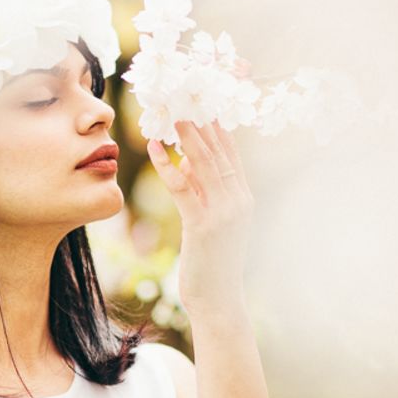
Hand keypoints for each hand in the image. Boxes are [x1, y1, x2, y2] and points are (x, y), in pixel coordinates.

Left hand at [145, 120, 253, 319]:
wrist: (218, 300)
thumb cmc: (212, 263)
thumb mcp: (211, 222)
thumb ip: (204, 191)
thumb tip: (188, 162)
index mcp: (244, 198)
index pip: (232, 155)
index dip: (218, 128)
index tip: (204, 103)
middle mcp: (239, 201)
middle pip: (219, 153)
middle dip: (203, 124)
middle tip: (187, 97)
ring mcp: (225, 213)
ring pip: (204, 165)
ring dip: (187, 137)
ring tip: (172, 114)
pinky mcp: (205, 225)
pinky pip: (183, 187)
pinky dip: (166, 165)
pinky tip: (153, 149)